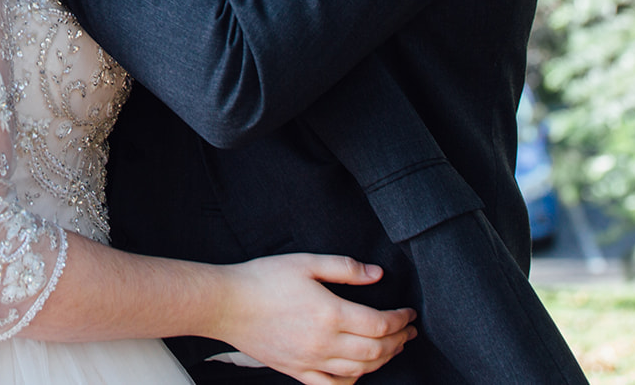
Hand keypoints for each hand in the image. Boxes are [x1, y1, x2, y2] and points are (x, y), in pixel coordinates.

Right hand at [211, 254, 416, 384]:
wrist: (226, 303)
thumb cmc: (262, 279)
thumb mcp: (305, 262)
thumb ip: (344, 268)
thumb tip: (377, 274)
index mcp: (330, 313)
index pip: (380, 324)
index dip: (400, 319)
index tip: (409, 313)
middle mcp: (324, 343)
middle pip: (376, 351)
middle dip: (399, 341)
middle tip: (408, 331)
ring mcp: (310, 361)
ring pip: (359, 370)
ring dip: (382, 361)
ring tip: (391, 349)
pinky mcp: (296, 371)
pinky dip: (352, 383)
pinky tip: (358, 374)